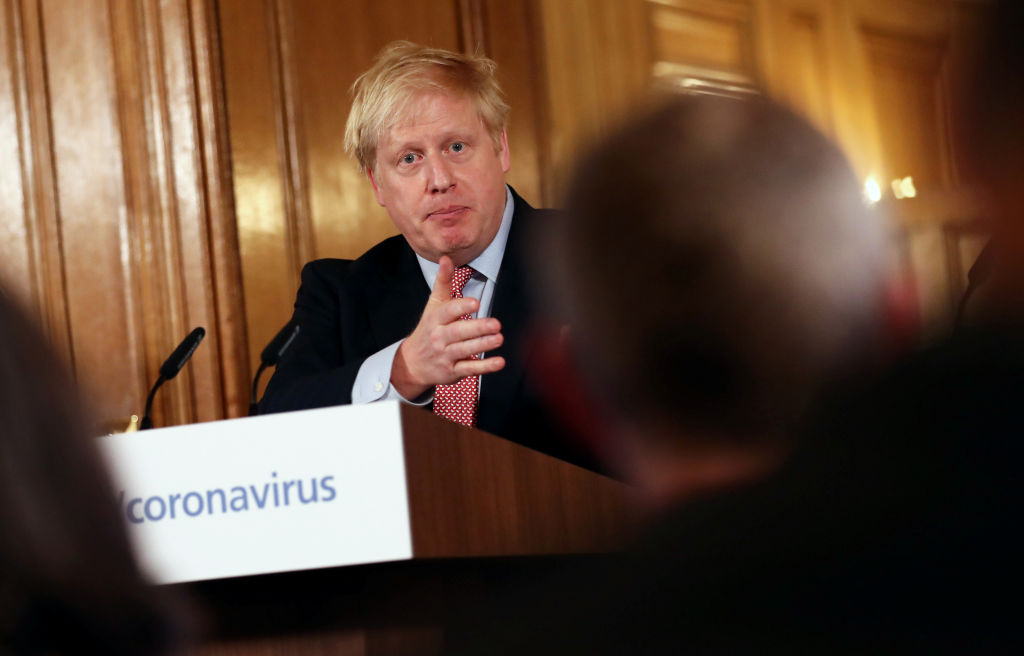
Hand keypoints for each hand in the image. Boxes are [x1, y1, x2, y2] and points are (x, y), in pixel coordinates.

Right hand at [391, 256, 505, 398]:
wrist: (412, 363)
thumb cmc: (428, 329)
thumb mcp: (433, 305)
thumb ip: (443, 282)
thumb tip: (447, 258)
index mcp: (435, 319)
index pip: (448, 312)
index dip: (461, 307)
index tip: (476, 303)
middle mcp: (439, 337)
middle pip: (458, 332)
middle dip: (477, 328)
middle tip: (496, 324)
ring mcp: (445, 355)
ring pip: (464, 350)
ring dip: (483, 345)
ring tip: (499, 338)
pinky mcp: (452, 371)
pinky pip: (469, 369)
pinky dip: (484, 367)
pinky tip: (499, 362)